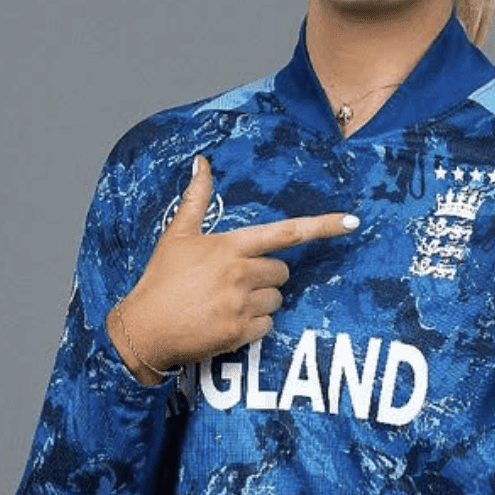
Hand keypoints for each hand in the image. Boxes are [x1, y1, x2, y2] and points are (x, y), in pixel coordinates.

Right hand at [106, 155, 357, 383]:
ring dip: (260, 299)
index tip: (352, 222)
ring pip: (277, 298)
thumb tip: (202, 162)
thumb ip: (196, 197)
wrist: (142, 330)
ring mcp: (242, 304)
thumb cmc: (159, 280)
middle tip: (235, 279)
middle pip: (283, 271)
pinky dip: (253, 324)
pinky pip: (268, 324)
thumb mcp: (177, 234)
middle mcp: (241, 273)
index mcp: (230, 246)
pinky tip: (226, 320)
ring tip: (227, 301)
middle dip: (267, 274)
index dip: (323, 226)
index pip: (286, 232)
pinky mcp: (241, 333)